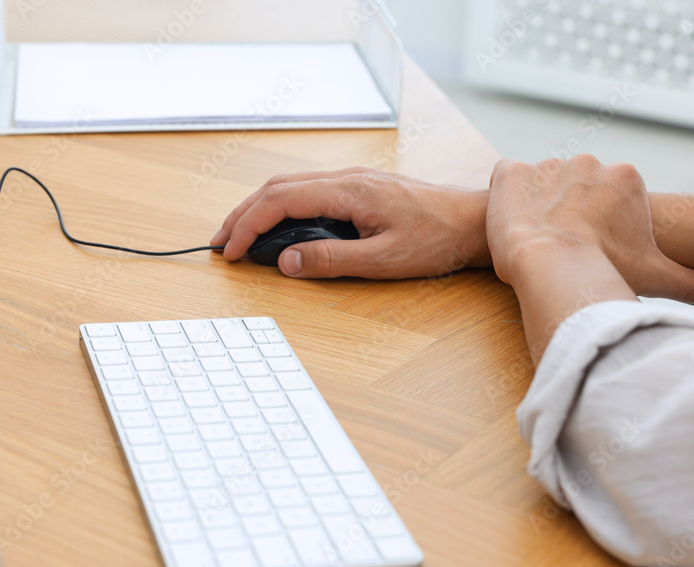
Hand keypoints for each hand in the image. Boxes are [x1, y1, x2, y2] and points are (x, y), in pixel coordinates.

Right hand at [211, 167, 490, 278]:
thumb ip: (330, 260)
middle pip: (277, 188)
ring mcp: (353, 180)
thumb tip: (285, 261)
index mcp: (348, 191)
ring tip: (240, 235)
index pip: (279, 201)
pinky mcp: (360, 188)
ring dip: (259, 209)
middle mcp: (347, 177)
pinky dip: (282, 207)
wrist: (473, 222)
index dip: (247, 225)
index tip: (230, 250)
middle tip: (220, 243)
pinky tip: (278, 225)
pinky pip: (309, 191)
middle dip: (242, 214)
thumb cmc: (437, 240)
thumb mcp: (382, 260)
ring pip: (291, 186)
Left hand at [486, 155, 693, 307]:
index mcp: (624, 178)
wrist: (548, 265)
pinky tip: (508, 223)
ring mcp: (547, 163)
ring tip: (533, 240)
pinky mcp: (510, 171)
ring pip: (540, 184)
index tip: (587, 247)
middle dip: (566, 214)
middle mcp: (587, 162)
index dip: (594, 226)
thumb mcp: (656, 276)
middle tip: (559, 247)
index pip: (605, 197)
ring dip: (535, 206)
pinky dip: (504, 198)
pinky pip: (505, 178)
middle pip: (573, 188)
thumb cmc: (604, 270)